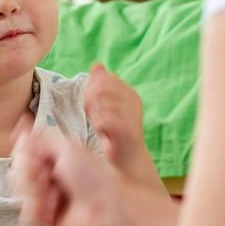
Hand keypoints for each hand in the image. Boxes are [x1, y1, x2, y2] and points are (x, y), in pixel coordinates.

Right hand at [11, 125, 126, 225]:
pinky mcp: (46, 221)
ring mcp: (45, 200)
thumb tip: (21, 127)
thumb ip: (40, 138)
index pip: (21, 154)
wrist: (108, 208)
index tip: (39, 158)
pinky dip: (38, 212)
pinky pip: (26, 217)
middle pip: (16, 174)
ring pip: (19, 195)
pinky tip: (53, 210)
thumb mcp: (68, 147)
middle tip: (49, 176)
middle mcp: (46, 178)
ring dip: (35, 194)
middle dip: (29, 175)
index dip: (24, 156)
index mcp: (52, 159)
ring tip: (55, 196)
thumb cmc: (94, 176)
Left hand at [82, 64, 161, 188]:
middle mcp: (134, 100)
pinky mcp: (128, 130)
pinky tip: (101, 131)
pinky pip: (105, 120)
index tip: (90, 103)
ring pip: (102, 103)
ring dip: (94, 114)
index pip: (105, 78)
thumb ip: (100, 87)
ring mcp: (133, 114)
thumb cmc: (113, 134)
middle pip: (102, 88)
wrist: (126, 160)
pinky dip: (98, 124)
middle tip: (90, 113)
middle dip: (90, 99)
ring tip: (97, 123)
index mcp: (130, 93)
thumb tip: (96, 65)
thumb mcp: (105, 107)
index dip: (92, 88)